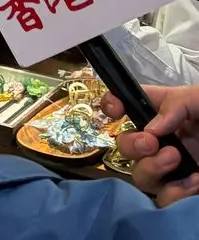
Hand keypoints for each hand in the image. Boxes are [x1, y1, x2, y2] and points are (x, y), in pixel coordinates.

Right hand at [102, 85, 198, 206]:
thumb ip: (178, 104)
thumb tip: (152, 127)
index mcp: (166, 112)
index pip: (126, 105)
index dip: (112, 105)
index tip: (114, 110)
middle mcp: (164, 140)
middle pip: (125, 145)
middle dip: (130, 143)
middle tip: (150, 143)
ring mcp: (174, 169)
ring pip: (139, 175)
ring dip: (151, 167)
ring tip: (176, 159)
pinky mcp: (186, 192)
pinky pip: (164, 198)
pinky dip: (175, 192)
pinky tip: (195, 182)